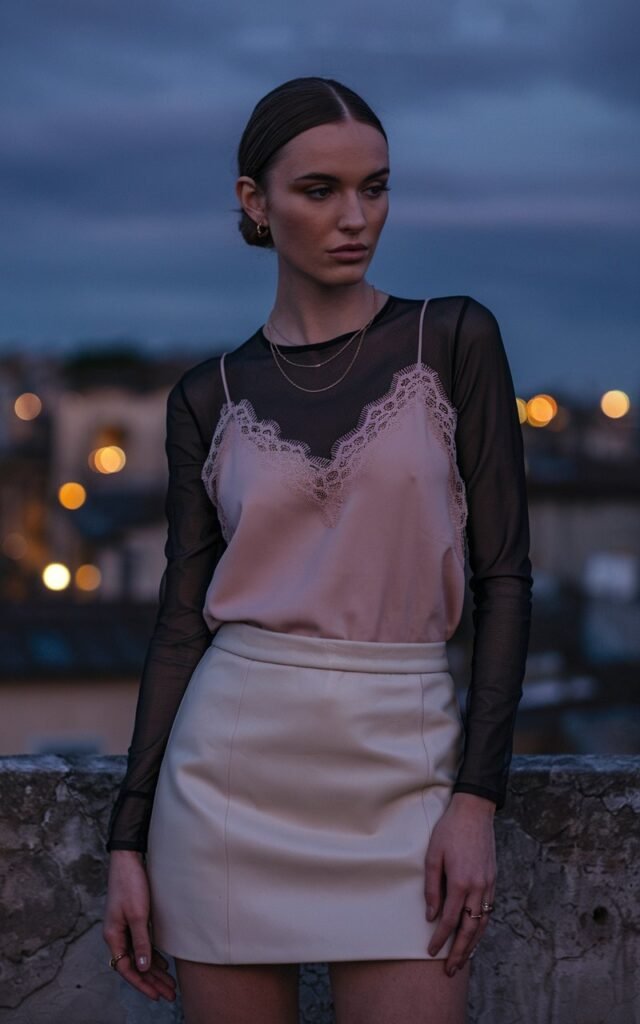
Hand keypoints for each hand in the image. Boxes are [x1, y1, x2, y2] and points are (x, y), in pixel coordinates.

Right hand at [103, 850, 176, 1001]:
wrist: (128, 859)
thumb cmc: (130, 884)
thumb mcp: (138, 914)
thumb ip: (141, 941)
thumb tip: (143, 967)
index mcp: (113, 936)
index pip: (126, 968)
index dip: (142, 983)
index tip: (157, 994)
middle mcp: (117, 935)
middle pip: (134, 965)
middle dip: (151, 981)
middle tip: (169, 994)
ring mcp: (124, 927)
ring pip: (139, 956)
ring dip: (154, 970)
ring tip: (169, 983)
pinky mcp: (133, 919)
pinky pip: (142, 944)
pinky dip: (152, 955)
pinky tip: (163, 963)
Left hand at [424, 792, 495, 975]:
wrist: (474, 811)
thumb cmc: (449, 830)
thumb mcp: (433, 855)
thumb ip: (432, 887)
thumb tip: (431, 915)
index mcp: (461, 882)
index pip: (450, 920)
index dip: (440, 939)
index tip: (431, 952)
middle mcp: (478, 888)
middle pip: (470, 929)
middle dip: (460, 952)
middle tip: (450, 970)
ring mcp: (489, 885)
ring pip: (483, 923)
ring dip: (473, 945)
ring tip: (463, 960)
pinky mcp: (493, 879)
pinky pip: (489, 911)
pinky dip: (482, 927)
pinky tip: (475, 934)